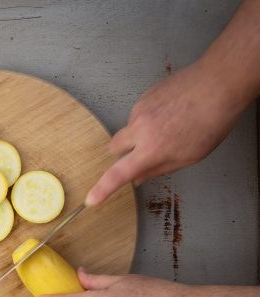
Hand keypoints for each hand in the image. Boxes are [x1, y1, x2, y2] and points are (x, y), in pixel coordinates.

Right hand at [85, 62, 243, 205]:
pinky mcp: (144, 95)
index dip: (103, 189)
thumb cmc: (211, 122)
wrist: (219, 82)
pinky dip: (149, 118)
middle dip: (123, 153)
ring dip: (140, 134)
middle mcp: (139, 129)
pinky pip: (138, 113)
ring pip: (129, 129)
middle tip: (144, 152)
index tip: (91, 200)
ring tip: (170, 126)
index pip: (119, 174)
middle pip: (114, 147)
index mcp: (152, 150)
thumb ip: (160, 168)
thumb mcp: (190, 156)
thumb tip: (138, 178)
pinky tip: (171, 113)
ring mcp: (139, 110)